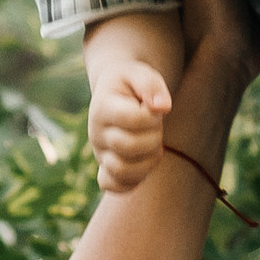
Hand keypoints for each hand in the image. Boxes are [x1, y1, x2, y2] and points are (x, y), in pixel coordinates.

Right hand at [89, 60, 170, 192]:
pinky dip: (133, 181)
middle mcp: (96, 133)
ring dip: (148, 161)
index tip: (153, 108)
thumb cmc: (132, 83)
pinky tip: (144, 162)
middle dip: (153, 136)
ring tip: (153, 146)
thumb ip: (151, 85)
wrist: (116, 93)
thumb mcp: (141, 73)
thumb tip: (163, 107)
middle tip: (156, 126)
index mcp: (102, 107)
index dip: (153, 116)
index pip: (134, 119)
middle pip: (129, 146)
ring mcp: (100, 153)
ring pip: (122, 170)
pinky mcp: (105, 168)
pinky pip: (113, 186)